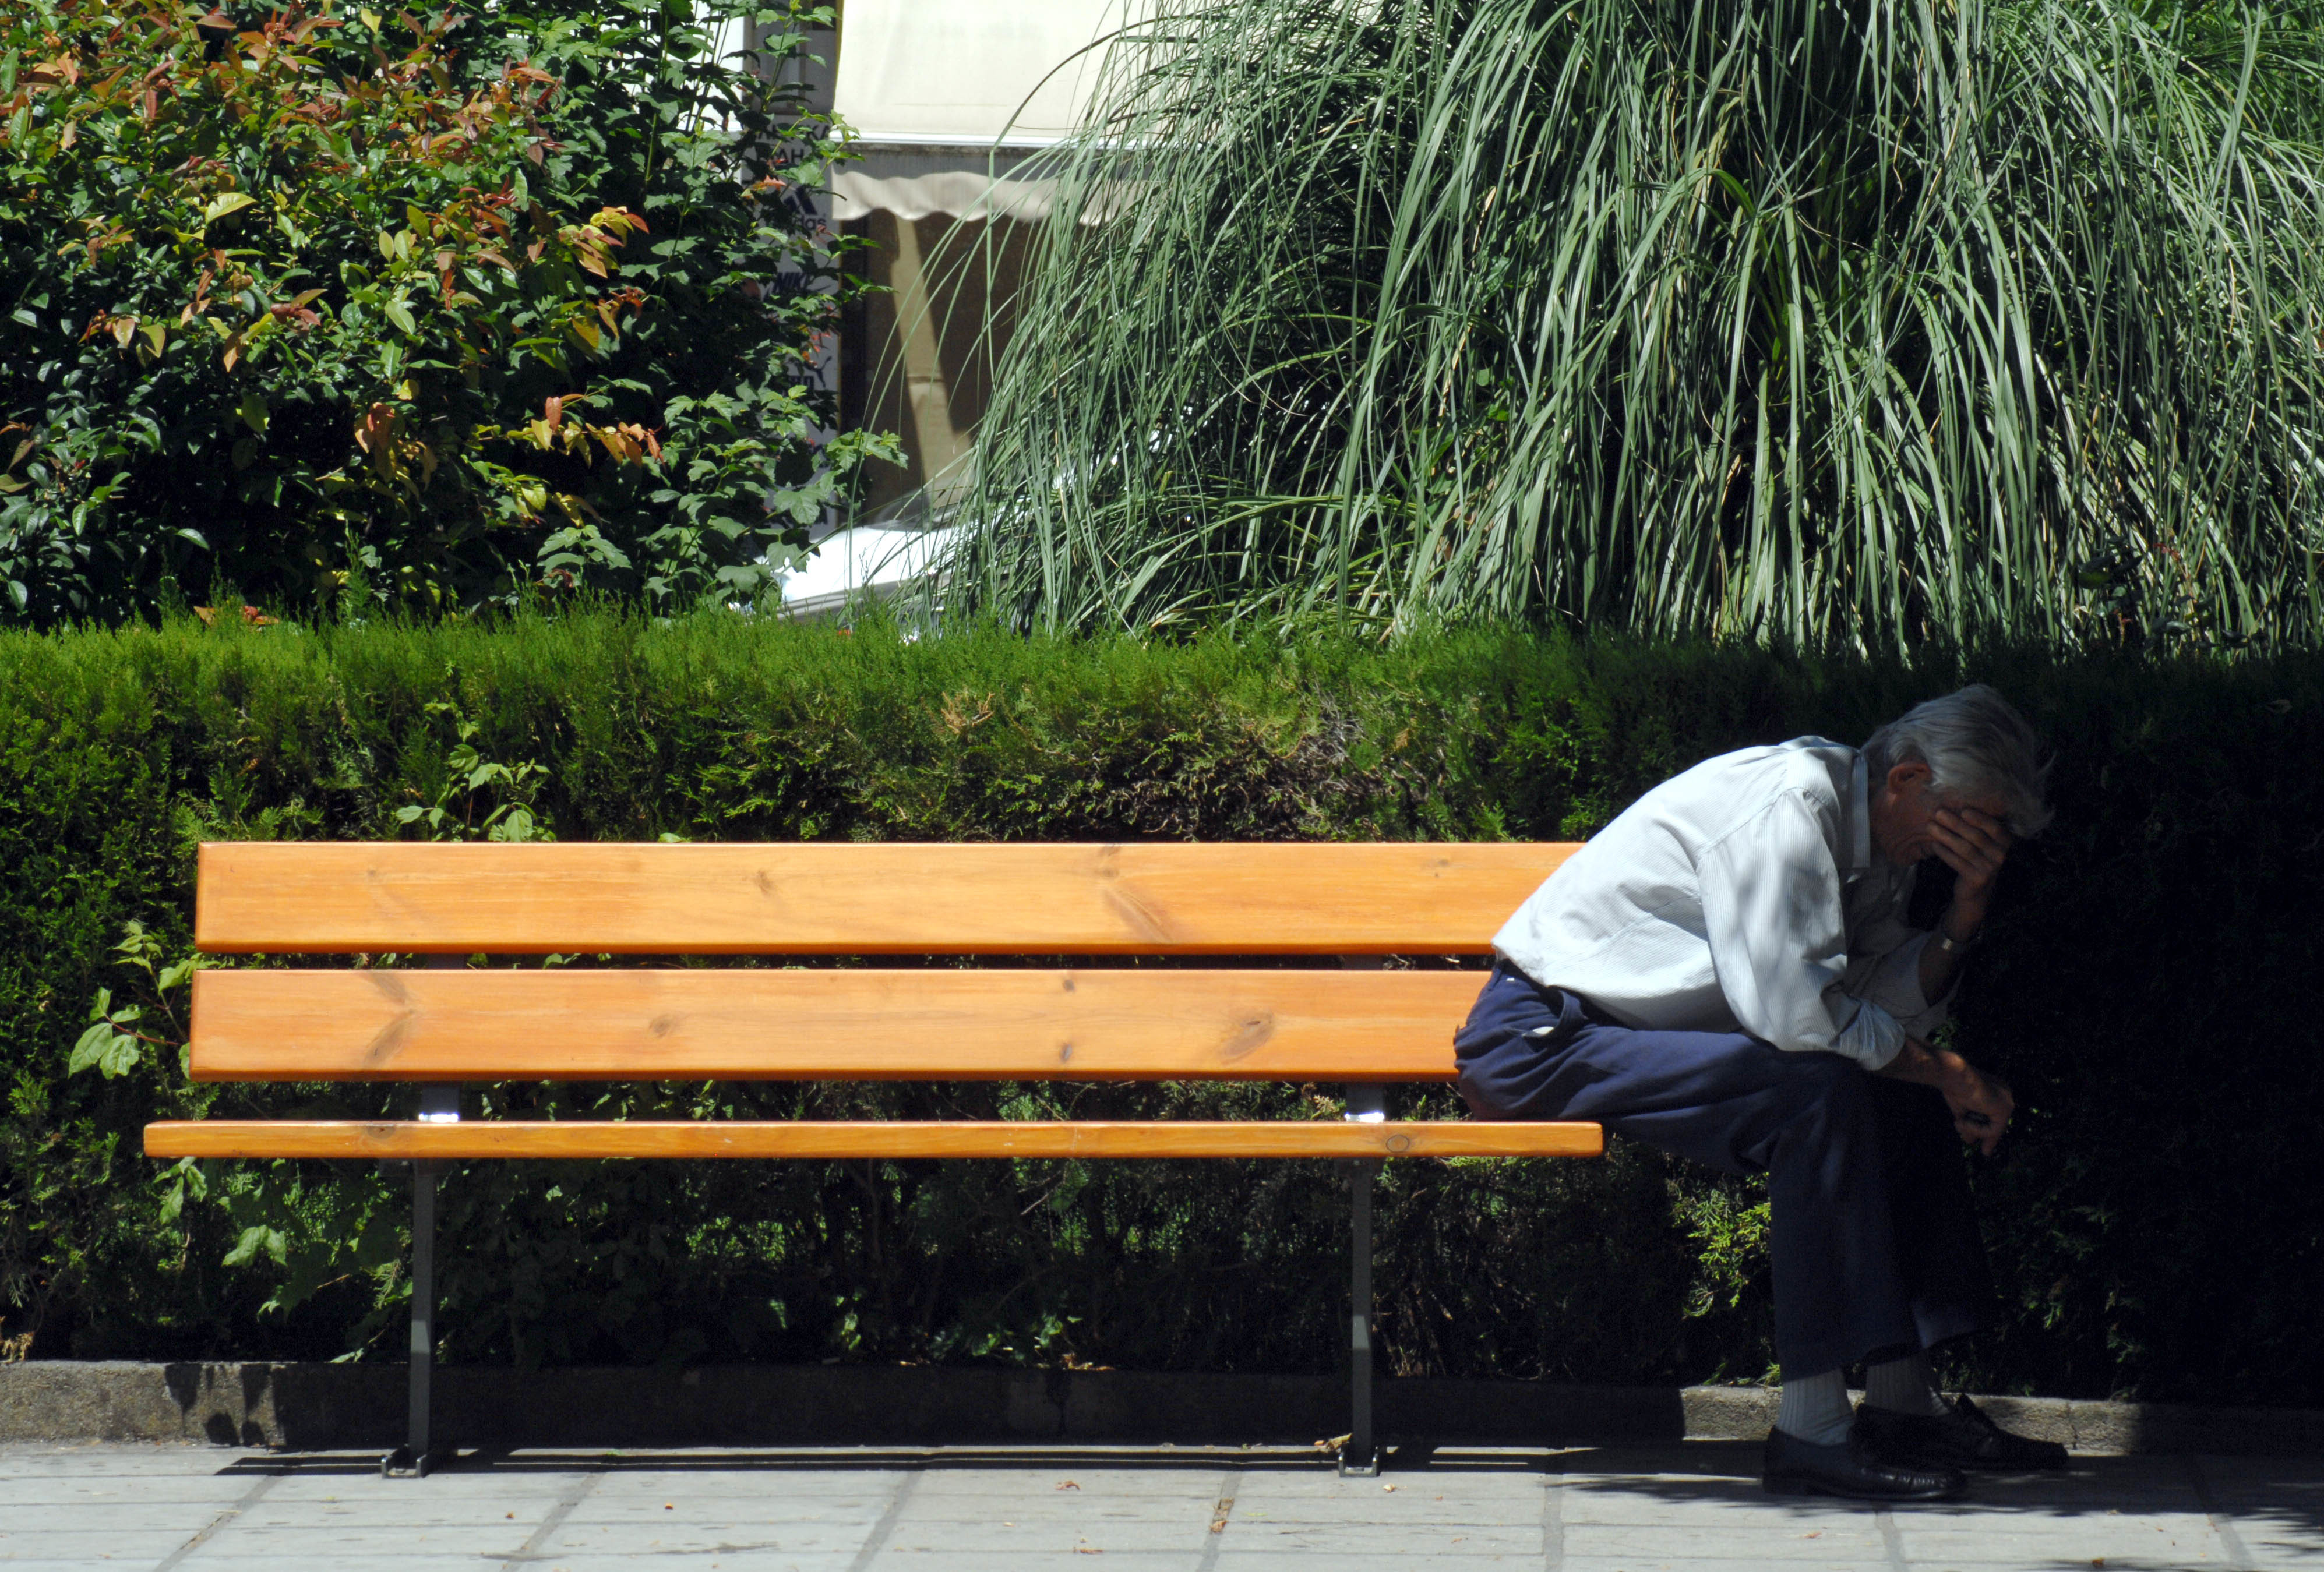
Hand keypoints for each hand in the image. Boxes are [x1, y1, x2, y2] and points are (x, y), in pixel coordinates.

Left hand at [1928, 804, 2011, 934]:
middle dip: (1955, 823)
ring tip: (1930, 826)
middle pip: (1976, 836)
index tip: (1963, 809)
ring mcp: (1989, 868)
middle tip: (1938, 813)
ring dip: (1946, 836)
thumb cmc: (1976, 857)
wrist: (1976, 889)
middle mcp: (2001, 855)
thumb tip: (1953, 806)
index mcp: (2005, 842)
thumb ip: (1975, 827)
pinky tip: (1934, 844)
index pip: (1994, 827)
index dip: (1979, 818)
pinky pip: (1957, 862)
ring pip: (1965, 849)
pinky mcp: (1977, 879)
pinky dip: (1944, 852)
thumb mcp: (1982, 842)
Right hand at [1940, 1059, 2014, 1155]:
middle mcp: (2005, 1094)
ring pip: (1994, 1128)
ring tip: (1958, 1123)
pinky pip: (1993, 1129)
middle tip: (1985, 1153)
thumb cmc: (1953, 1087)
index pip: (1994, 1116)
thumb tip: (1970, 1140)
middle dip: (1988, 1138)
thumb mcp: (1963, 1109)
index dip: (1988, 1132)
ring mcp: (2007, 1101)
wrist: (1954, 1076)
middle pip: (1997, 1123)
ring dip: (1973, 1130)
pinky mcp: (2005, 1108)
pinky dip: (1977, 1129)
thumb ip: (1969, 1122)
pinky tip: (1963, 1120)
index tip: (1985, 1149)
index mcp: (1994, 1091)